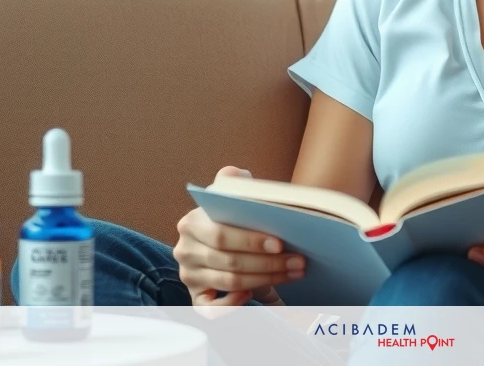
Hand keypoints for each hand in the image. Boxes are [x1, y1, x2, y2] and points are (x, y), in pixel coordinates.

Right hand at [174, 166, 305, 306]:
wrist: (225, 238)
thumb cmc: (233, 216)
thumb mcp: (230, 194)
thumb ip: (232, 180)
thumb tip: (235, 174)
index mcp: (191, 223)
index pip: (221, 234)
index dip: (251, 241)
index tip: (281, 243)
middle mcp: (185, 250)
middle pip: (229, 262)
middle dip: (268, 263)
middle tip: (298, 261)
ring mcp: (189, 276)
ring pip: (230, 283)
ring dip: (265, 280)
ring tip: (292, 272)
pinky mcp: (195, 297)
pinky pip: (211, 310)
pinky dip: (233, 304)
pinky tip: (253, 295)